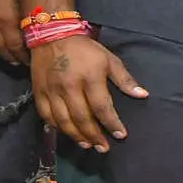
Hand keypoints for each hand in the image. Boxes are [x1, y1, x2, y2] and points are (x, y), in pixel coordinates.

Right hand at [0, 0, 26, 65]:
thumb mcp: (28, 7)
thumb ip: (30, 24)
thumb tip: (36, 37)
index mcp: (12, 22)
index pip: (17, 48)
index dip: (24, 56)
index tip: (31, 60)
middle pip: (5, 49)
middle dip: (14, 58)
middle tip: (21, 63)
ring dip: (1, 54)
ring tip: (9, 59)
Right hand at [30, 34, 146, 151]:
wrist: (51, 34)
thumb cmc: (84, 49)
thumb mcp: (108, 59)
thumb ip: (125, 79)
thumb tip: (143, 95)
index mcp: (89, 77)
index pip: (102, 107)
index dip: (112, 124)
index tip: (121, 135)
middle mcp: (69, 86)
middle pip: (82, 118)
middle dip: (94, 136)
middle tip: (103, 148)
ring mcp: (52, 90)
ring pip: (63, 121)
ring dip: (76, 136)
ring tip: (87, 145)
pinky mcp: (39, 92)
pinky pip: (46, 116)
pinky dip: (57, 128)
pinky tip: (67, 133)